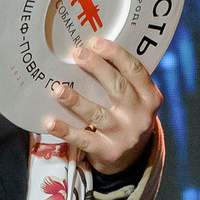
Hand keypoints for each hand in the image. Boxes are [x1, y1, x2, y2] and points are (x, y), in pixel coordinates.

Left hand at [44, 37, 161, 174]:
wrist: (133, 156)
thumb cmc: (127, 115)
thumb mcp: (135, 97)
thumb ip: (121, 78)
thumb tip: (89, 50)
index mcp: (150, 96)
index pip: (135, 70)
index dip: (116, 54)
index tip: (95, 42)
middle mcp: (140, 115)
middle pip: (118, 87)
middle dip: (97, 68)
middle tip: (77, 54)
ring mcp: (125, 135)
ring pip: (98, 114)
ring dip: (76, 100)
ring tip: (58, 89)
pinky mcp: (108, 151)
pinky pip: (84, 139)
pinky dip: (65, 130)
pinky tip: (50, 121)